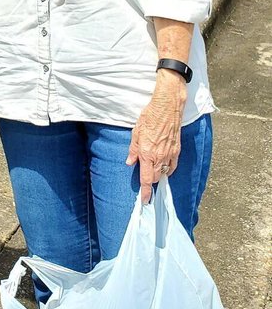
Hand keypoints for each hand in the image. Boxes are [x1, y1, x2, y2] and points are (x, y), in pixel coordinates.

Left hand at [126, 70, 186, 202]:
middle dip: (151, 180)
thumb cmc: (150, 116)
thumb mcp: (136, 132)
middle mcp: (159, 156)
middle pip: (156, 177)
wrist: (167, 107)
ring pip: (165, 172)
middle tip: (146, 176)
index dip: (146, 192)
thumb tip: (130, 162)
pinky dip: (169, 168)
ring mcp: (170, 154)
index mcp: (147, 153)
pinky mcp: (177, 149)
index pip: (147, 179)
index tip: (145, 201)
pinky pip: (173, 165)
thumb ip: (133, 149)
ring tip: (154, 169)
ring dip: (159, 174)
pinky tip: (165, 165)